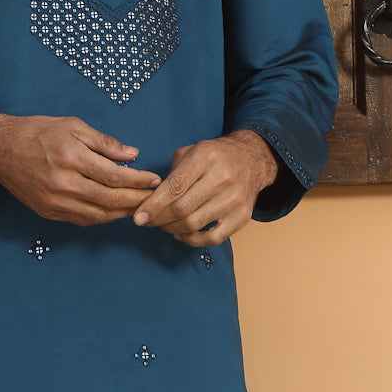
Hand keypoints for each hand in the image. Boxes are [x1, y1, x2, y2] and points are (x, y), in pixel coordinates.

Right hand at [0, 113, 160, 225]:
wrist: (0, 149)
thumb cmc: (37, 132)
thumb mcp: (72, 126)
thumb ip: (104, 143)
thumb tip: (132, 155)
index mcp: (71, 158)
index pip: (115, 176)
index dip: (139, 180)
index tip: (154, 180)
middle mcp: (63, 183)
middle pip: (110, 200)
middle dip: (136, 200)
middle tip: (154, 198)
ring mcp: (55, 201)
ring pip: (98, 215)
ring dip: (121, 213)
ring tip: (139, 207)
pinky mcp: (48, 212)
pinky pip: (82, 220)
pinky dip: (101, 217)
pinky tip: (113, 211)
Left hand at [129, 130, 279, 245]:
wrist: (252, 159)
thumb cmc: (215, 156)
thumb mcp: (192, 151)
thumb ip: (172, 173)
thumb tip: (151, 199)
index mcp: (205, 157)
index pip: (174, 186)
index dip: (153, 204)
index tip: (138, 217)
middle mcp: (222, 177)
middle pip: (182, 208)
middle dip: (159, 219)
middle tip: (148, 221)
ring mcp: (234, 199)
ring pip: (194, 224)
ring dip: (172, 229)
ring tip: (164, 225)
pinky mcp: (243, 216)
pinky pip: (212, 238)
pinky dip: (192, 240)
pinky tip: (182, 234)